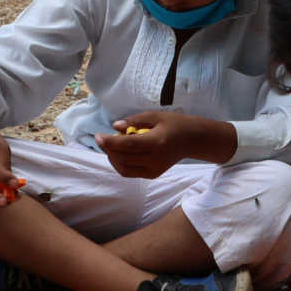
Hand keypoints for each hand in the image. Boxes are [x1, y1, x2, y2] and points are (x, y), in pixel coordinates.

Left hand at [97, 109, 233, 177]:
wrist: (192, 140)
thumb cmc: (173, 124)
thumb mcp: (155, 116)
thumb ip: (134, 121)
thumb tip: (115, 126)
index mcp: (156, 142)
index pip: (127, 145)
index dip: (109, 142)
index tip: (98, 136)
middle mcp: (155, 159)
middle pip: (123, 158)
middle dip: (108, 149)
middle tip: (102, 139)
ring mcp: (154, 169)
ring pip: (124, 168)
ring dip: (112, 158)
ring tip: (111, 146)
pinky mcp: (153, 175)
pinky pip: (130, 173)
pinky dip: (120, 164)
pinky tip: (119, 153)